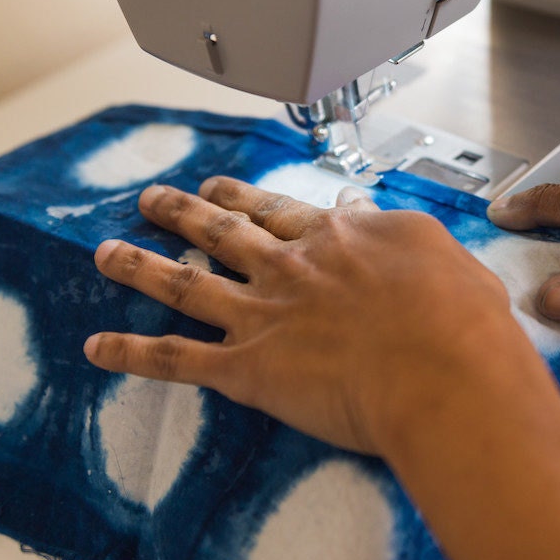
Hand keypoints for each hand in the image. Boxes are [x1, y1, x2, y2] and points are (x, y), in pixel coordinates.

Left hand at [87, 176, 527, 453]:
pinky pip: (175, 358)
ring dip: (140, 265)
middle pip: (225, 231)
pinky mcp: (247, 367)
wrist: (445, 366)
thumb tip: (380, 223)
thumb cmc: (463, 320)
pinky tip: (96, 345)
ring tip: (105, 250)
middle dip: (186, 212)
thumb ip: (404, 238)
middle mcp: (292, 266)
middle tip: (155, 199)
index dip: (250, 200)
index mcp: (340, 238)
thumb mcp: (446, 256)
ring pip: (185, 282)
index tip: (227, 192)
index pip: (284, 212)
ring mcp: (264, 313)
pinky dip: (131, 353)